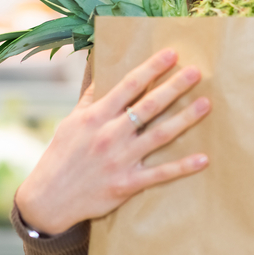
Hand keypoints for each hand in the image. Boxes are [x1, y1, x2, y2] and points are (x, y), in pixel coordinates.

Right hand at [15, 48, 210, 235]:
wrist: (47, 200)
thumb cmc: (61, 156)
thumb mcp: (71, 121)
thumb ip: (90, 97)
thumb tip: (100, 69)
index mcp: (96, 116)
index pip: (129, 85)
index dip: (152, 68)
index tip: (171, 54)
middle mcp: (111, 135)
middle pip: (149, 106)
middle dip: (174, 87)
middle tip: (196, 72)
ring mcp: (120, 160)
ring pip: (159, 135)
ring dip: (185, 119)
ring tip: (206, 104)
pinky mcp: (127, 184)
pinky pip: (160, 174)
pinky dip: (182, 167)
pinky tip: (203, 158)